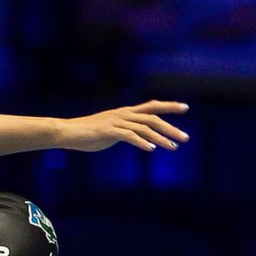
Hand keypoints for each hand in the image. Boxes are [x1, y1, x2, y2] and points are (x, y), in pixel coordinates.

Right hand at [59, 100, 189, 152]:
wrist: (69, 132)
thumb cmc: (90, 133)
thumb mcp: (112, 130)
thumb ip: (126, 131)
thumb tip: (138, 137)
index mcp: (127, 113)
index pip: (152, 107)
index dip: (169, 106)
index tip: (185, 108)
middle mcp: (125, 114)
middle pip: (153, 118)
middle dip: (171, 128)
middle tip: (186, 138)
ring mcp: (118, 122)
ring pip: (145, 128)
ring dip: (161, 137)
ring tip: (174, 147)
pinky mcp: (110, 132)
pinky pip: (129, 136)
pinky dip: (142, 142)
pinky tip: (152, 149)